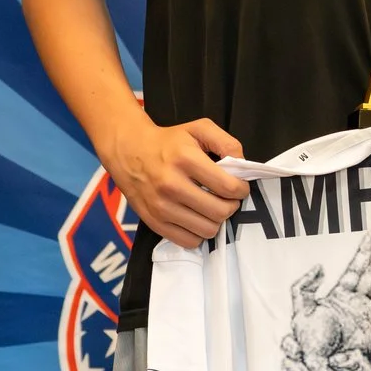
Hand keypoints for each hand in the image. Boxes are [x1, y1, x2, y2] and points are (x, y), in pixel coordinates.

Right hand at [102, 116, 247, 248]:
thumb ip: (227, 143)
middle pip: (220, 212)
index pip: (227, 187)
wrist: (128, 151)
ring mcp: (161, 207)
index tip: (238, 186)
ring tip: (211, 207)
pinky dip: (198, 233)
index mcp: (185, 159)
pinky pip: (189, 241)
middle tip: (227, 198)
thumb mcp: (199, 129)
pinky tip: (196, 217)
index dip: (241, 189)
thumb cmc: (168, 141)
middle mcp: (171, 185)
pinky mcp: (154, 222)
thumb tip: (242, 167)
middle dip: (231, 206)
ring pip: (207, 230)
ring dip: (216, 220)